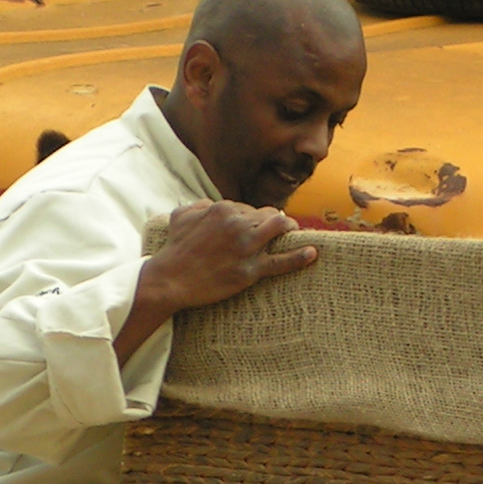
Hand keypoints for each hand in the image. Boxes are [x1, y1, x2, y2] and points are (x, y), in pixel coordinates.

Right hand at [115, 202, 315, 361]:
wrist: (170, 279)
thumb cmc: (174, 248)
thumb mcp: (181, 216)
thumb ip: (199, 205)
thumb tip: (211, 204)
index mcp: (222, 208)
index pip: (249, 207)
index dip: (253, 217)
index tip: (255, 225)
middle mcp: (237, 223)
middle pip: (269, 214)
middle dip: (275, 220)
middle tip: (280, 228)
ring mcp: (246, 247)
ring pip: (279, 228)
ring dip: (290, 228)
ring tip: (294, 232)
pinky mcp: (250, 270)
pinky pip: (281, 261)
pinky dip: (299, 256)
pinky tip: (312, 253)